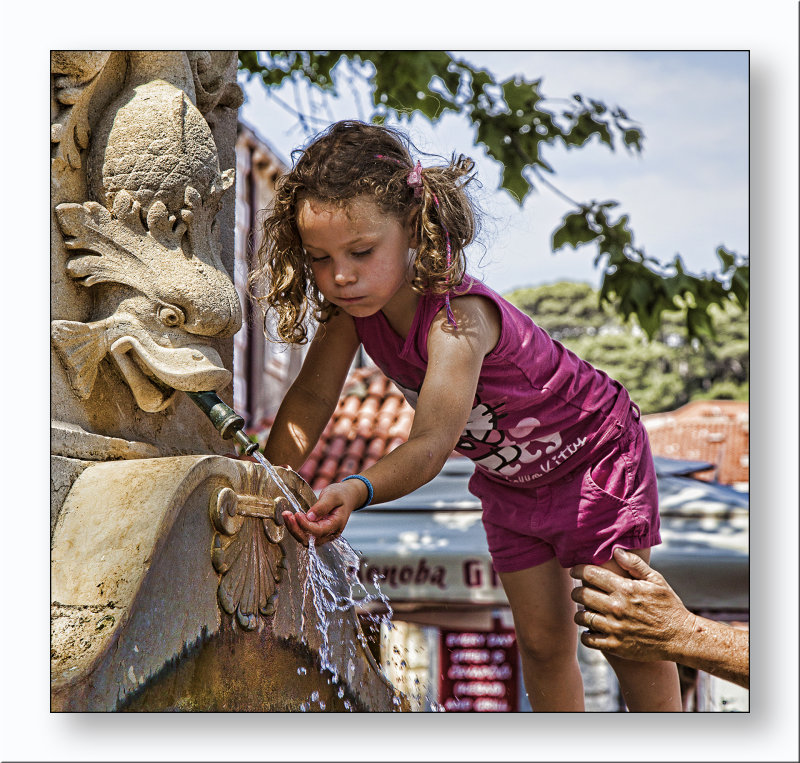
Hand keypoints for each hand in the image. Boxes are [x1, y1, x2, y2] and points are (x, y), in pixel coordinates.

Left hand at [281, 479, 362, 546]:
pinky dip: (297, 528)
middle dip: (296, 529)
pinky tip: (291, 519)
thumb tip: (309, 516)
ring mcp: (324, 534)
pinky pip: (305, 535)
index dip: (305, 525)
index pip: (318, 531)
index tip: (297, 514)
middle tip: (287, 515)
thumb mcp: (333, 495)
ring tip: (287, 516)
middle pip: (310, 540)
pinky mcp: (318, 532)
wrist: (347, 496)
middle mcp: (330, 533)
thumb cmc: (341, 495)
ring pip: (306, 539)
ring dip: (294, 529)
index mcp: (336, 525)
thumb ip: (322, 506)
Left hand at [570, 548, 696, 662]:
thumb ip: (634, 564)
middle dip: (577, 591)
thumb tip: (616, 551)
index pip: (589, 574)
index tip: (574, 570)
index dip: (577, 570)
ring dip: (580, 613)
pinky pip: (588, 639)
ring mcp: (614, 628)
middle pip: (580, 594)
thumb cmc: (668, 606)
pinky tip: (592, 629)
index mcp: (624, 588)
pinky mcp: (615, 646)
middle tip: (579, 592)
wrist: (681, 638)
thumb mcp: (656, 580)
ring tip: (586, 611)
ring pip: (581, 617)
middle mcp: (616, 607)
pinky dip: (586, 634)